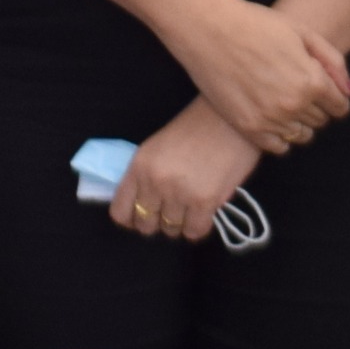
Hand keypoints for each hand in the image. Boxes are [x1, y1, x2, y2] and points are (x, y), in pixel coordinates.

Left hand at [109, 102, 264, 244]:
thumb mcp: (157, 148)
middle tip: (170, 211)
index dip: (131, 218)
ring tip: (190, 207)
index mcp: (139, 167)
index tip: (142, 216)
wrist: (229, 117)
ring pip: (171, 230)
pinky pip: (194, 231)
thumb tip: (141, 203)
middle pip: (145, 225)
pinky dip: (198, 226)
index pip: (120, 212)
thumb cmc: (195, 127)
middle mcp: (154, 182)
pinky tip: (203, 213)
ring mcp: (179, 194)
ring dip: (179, 223)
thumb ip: (145, 176)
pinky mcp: (204, 202)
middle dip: (157, 221)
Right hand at [164, 0, 349, 154]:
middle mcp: (294, 104)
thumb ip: (334, 63)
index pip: (340, 107)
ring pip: (301, 135)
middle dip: (316, 106)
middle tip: (295, 86)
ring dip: (299, 122)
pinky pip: (278, 147)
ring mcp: (270, 119)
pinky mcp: (248, 128)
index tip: (321, 88)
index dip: (333, 96)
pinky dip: (280, 136)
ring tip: (281, 100)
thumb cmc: (257, 24)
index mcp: (312, 80)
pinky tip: (270, 115)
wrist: (209, 29)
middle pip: (321, 120)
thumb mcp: (303, 33)